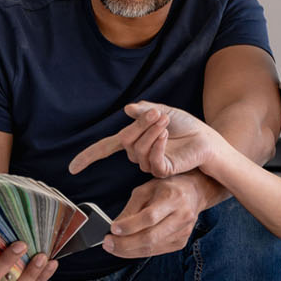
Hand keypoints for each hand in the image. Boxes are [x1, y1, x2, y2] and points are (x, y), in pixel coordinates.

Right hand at [69, 102, 221, 178]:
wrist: (207, 138)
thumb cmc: (187, 126)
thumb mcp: (163, 112)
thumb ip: (144, 111)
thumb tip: (128, 109)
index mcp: (134, 139)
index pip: (105, 150)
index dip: (89, 157)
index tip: (72, 168)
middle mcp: (139, 154)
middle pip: (125, 142)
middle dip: (139, 125)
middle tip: (157, 114)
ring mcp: (150, 164)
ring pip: (138, 151)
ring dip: (150, 132)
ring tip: (165, 121)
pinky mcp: (163, 171)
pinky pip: (152, 160)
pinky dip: (157, 144)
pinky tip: (166, 135)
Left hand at [103, 175, 202, 257]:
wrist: (193, 193)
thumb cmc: (166, 188)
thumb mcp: (146, 189)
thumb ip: (131, 209)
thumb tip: (114, 228)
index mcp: (173, 198)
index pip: (149, 217)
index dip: (130, 225)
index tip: (112, 229)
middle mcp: (181, 216)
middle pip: (151, 237)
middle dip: (125, 244)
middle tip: (107, 243)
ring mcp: (183, 232)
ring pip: (152, 248)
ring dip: (129, 251)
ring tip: (112, 247)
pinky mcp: (181, 242)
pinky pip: (156, 251)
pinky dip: (138, 251)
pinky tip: (127, 248)